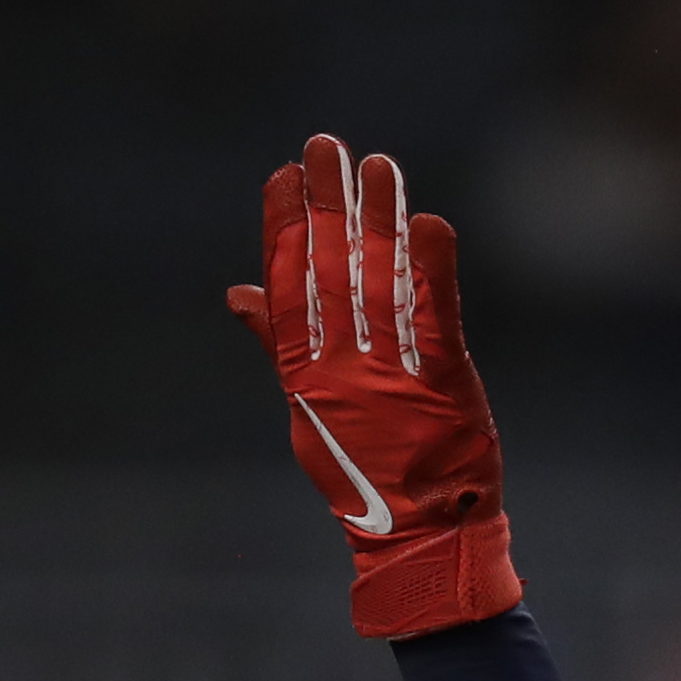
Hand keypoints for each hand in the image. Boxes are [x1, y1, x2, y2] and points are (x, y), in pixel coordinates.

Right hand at [228, 133, 522, 641]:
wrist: (420, 537)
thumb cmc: (366, 474)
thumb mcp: (310, 410)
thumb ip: (280, 344)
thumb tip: (238, 292)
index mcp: (306, 373)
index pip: (289, 285)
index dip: (284, 226)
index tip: (282, 174)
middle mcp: (341, 369)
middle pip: (331, 271)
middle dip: (327, 204)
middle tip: (325, 143)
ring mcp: (390, 375)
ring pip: (379, 283)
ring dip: (377, 220)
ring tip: (376, 163)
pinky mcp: (441, 384)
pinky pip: (436, 317)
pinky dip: (432, 270)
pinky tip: (429, 223)